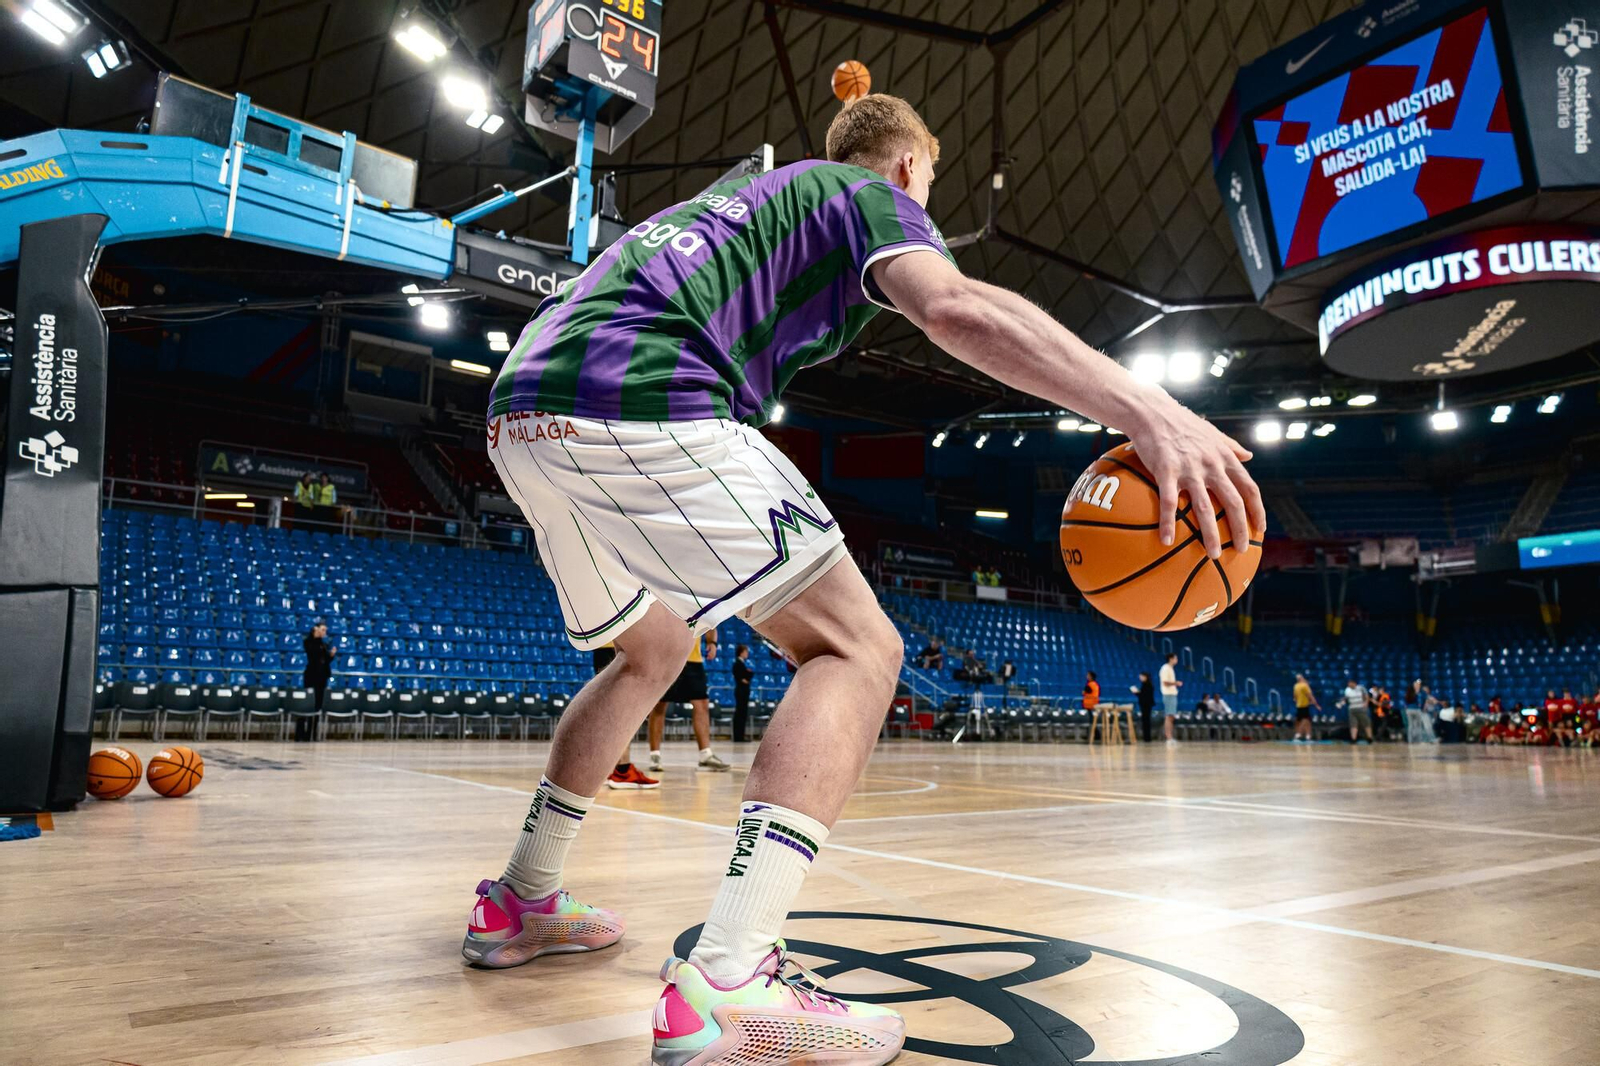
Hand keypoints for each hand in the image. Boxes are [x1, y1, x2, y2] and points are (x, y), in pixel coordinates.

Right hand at [1127, 400, 1266, 557]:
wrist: (1153, 411)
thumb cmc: (1182, 422)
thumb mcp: (1213, 432)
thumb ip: (1232, 447)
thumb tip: (1249, 456)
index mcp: (1225, 458)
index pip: (1249, 488)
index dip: (1258, 510)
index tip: (1261, 529)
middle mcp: (1212, 466)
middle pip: (1233, 503)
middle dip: (1241, 529)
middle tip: (1241, 550)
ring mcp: (1190, 470)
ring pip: (1204, 508)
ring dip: (1211, 535)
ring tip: (1212, 555)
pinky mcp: (1166, 472)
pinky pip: (1170, 503)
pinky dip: (1168, 523)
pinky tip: (1166, 540)